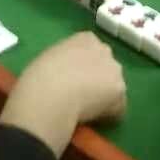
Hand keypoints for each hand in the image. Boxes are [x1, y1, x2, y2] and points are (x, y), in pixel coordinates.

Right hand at [0, 32, 126, 158]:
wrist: (50, 94)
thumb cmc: (39, 76)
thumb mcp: (49, 58)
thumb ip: (64, 60)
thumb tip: (66, 74)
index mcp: (85, 39)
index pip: (92, 50)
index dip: (84, 66)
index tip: (74, 78)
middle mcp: (104, 49)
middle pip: (106, 65)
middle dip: (99, 78)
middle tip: (82, 94)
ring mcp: (115, 69)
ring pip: (114, 86)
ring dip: (105, 96)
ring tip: (87, 109)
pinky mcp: (120, 91)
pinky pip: (117, 108)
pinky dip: (108, 115)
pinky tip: (93, 120)